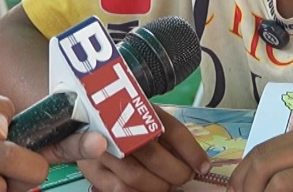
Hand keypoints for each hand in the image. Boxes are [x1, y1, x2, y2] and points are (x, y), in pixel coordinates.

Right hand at [74, 107, 208, 191]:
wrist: (89, 119)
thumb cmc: (127, 122)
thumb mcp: (151, 120)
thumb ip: (172, 138)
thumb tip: (200, 163)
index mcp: (139, 108)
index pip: (170, 129)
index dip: (191, 151)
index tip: (204, 166)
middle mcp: (117, 126)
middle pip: (152, 153)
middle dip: (175, 172)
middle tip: (184, 177)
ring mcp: (101, 150)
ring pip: (136, 176)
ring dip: (159, 186)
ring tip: (169, 186)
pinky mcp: (92, 170)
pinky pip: (119, 190)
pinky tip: (149, 190)